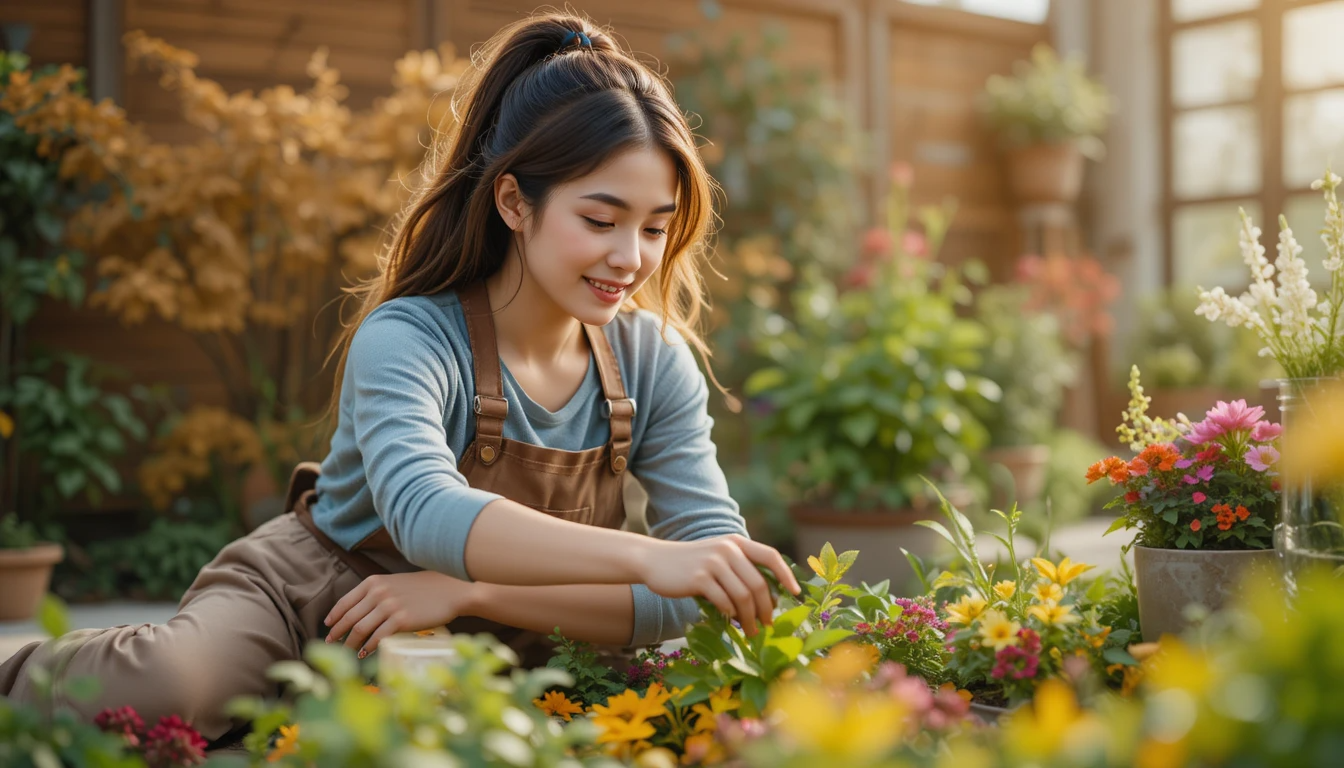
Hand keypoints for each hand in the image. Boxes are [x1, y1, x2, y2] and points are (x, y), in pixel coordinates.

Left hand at [324, 571, 478, 656]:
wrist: (451, 590)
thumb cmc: (425, 587)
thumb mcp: (396, 583)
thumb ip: (377, 593)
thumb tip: (360, 613)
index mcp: (374, 582)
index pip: (346, 601)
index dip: (334, 616)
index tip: (328, 627)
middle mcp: (378, 593)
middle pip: (350, 618)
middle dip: (338, 633)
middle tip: (331, 644)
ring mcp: (389, 606)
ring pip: (360, 629)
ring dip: (351, 644)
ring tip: (348, 653)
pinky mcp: (401, 620)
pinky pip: (378, 637)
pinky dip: (368, 648)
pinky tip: (365, 653)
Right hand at [639, 535, 799, 636]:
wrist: (655, 560)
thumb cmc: (691, 565)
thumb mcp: (718, 558)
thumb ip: (740, 570)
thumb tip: (769, 600)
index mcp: (736, 543)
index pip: (770, 555)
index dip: (786, 575)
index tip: (795, 594)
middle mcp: (727, 549)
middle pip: (758, 583)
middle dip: (766, 608)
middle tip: (768, 624)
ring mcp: (713, 563)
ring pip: (743, 596)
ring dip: (749, 618)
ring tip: (750, 630)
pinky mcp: (699, 578)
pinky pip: (723, 601)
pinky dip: (729, 614)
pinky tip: (728, 620)